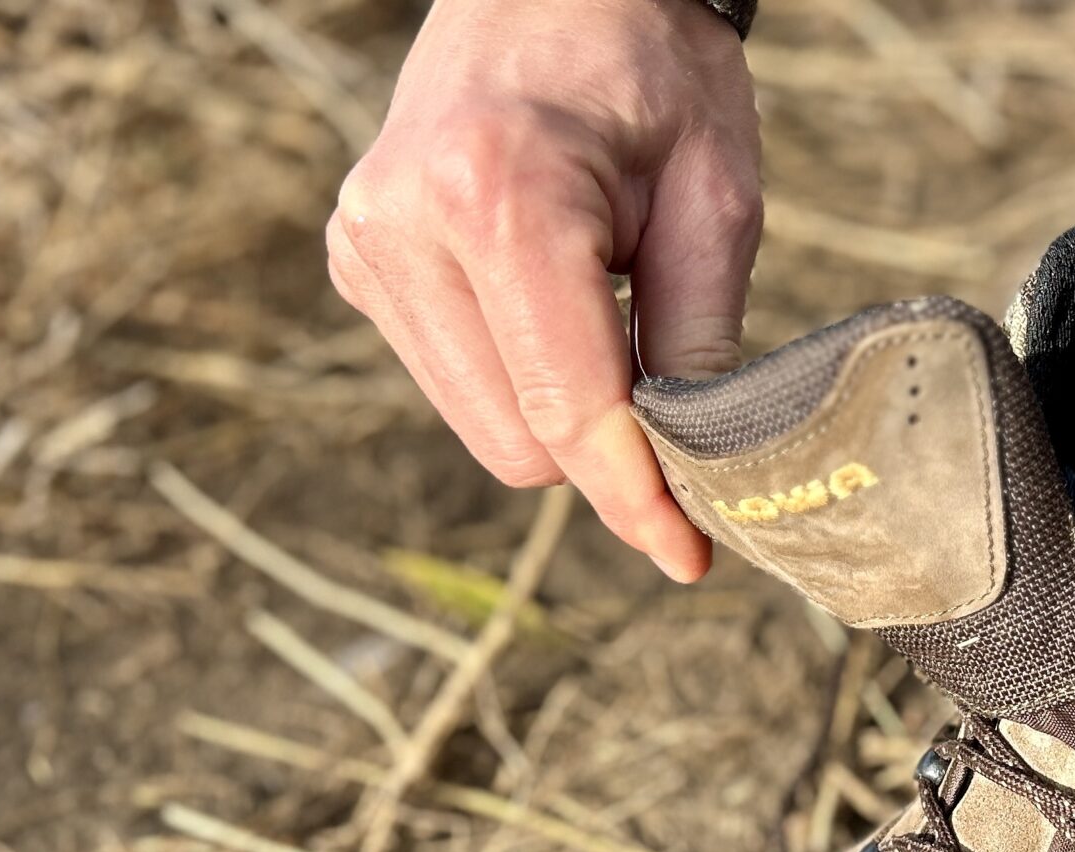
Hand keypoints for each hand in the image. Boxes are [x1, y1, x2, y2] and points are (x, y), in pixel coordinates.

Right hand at [328, 0, 759, 581]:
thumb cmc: (651, 70)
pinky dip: (518, 376)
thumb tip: (700, 480)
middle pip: (518, 444)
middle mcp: (405, 225)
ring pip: (483, 428)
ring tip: (607, 307)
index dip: (636, 499)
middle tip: (678, 399)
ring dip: (559, 413)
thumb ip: (701, 344)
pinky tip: (552, 300)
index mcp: (497, 199)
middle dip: (606, 452)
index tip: (690, 559)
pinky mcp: (358, 260)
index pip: (569, 409)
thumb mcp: (716, 197)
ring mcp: (367, 244)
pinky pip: (455, 383)